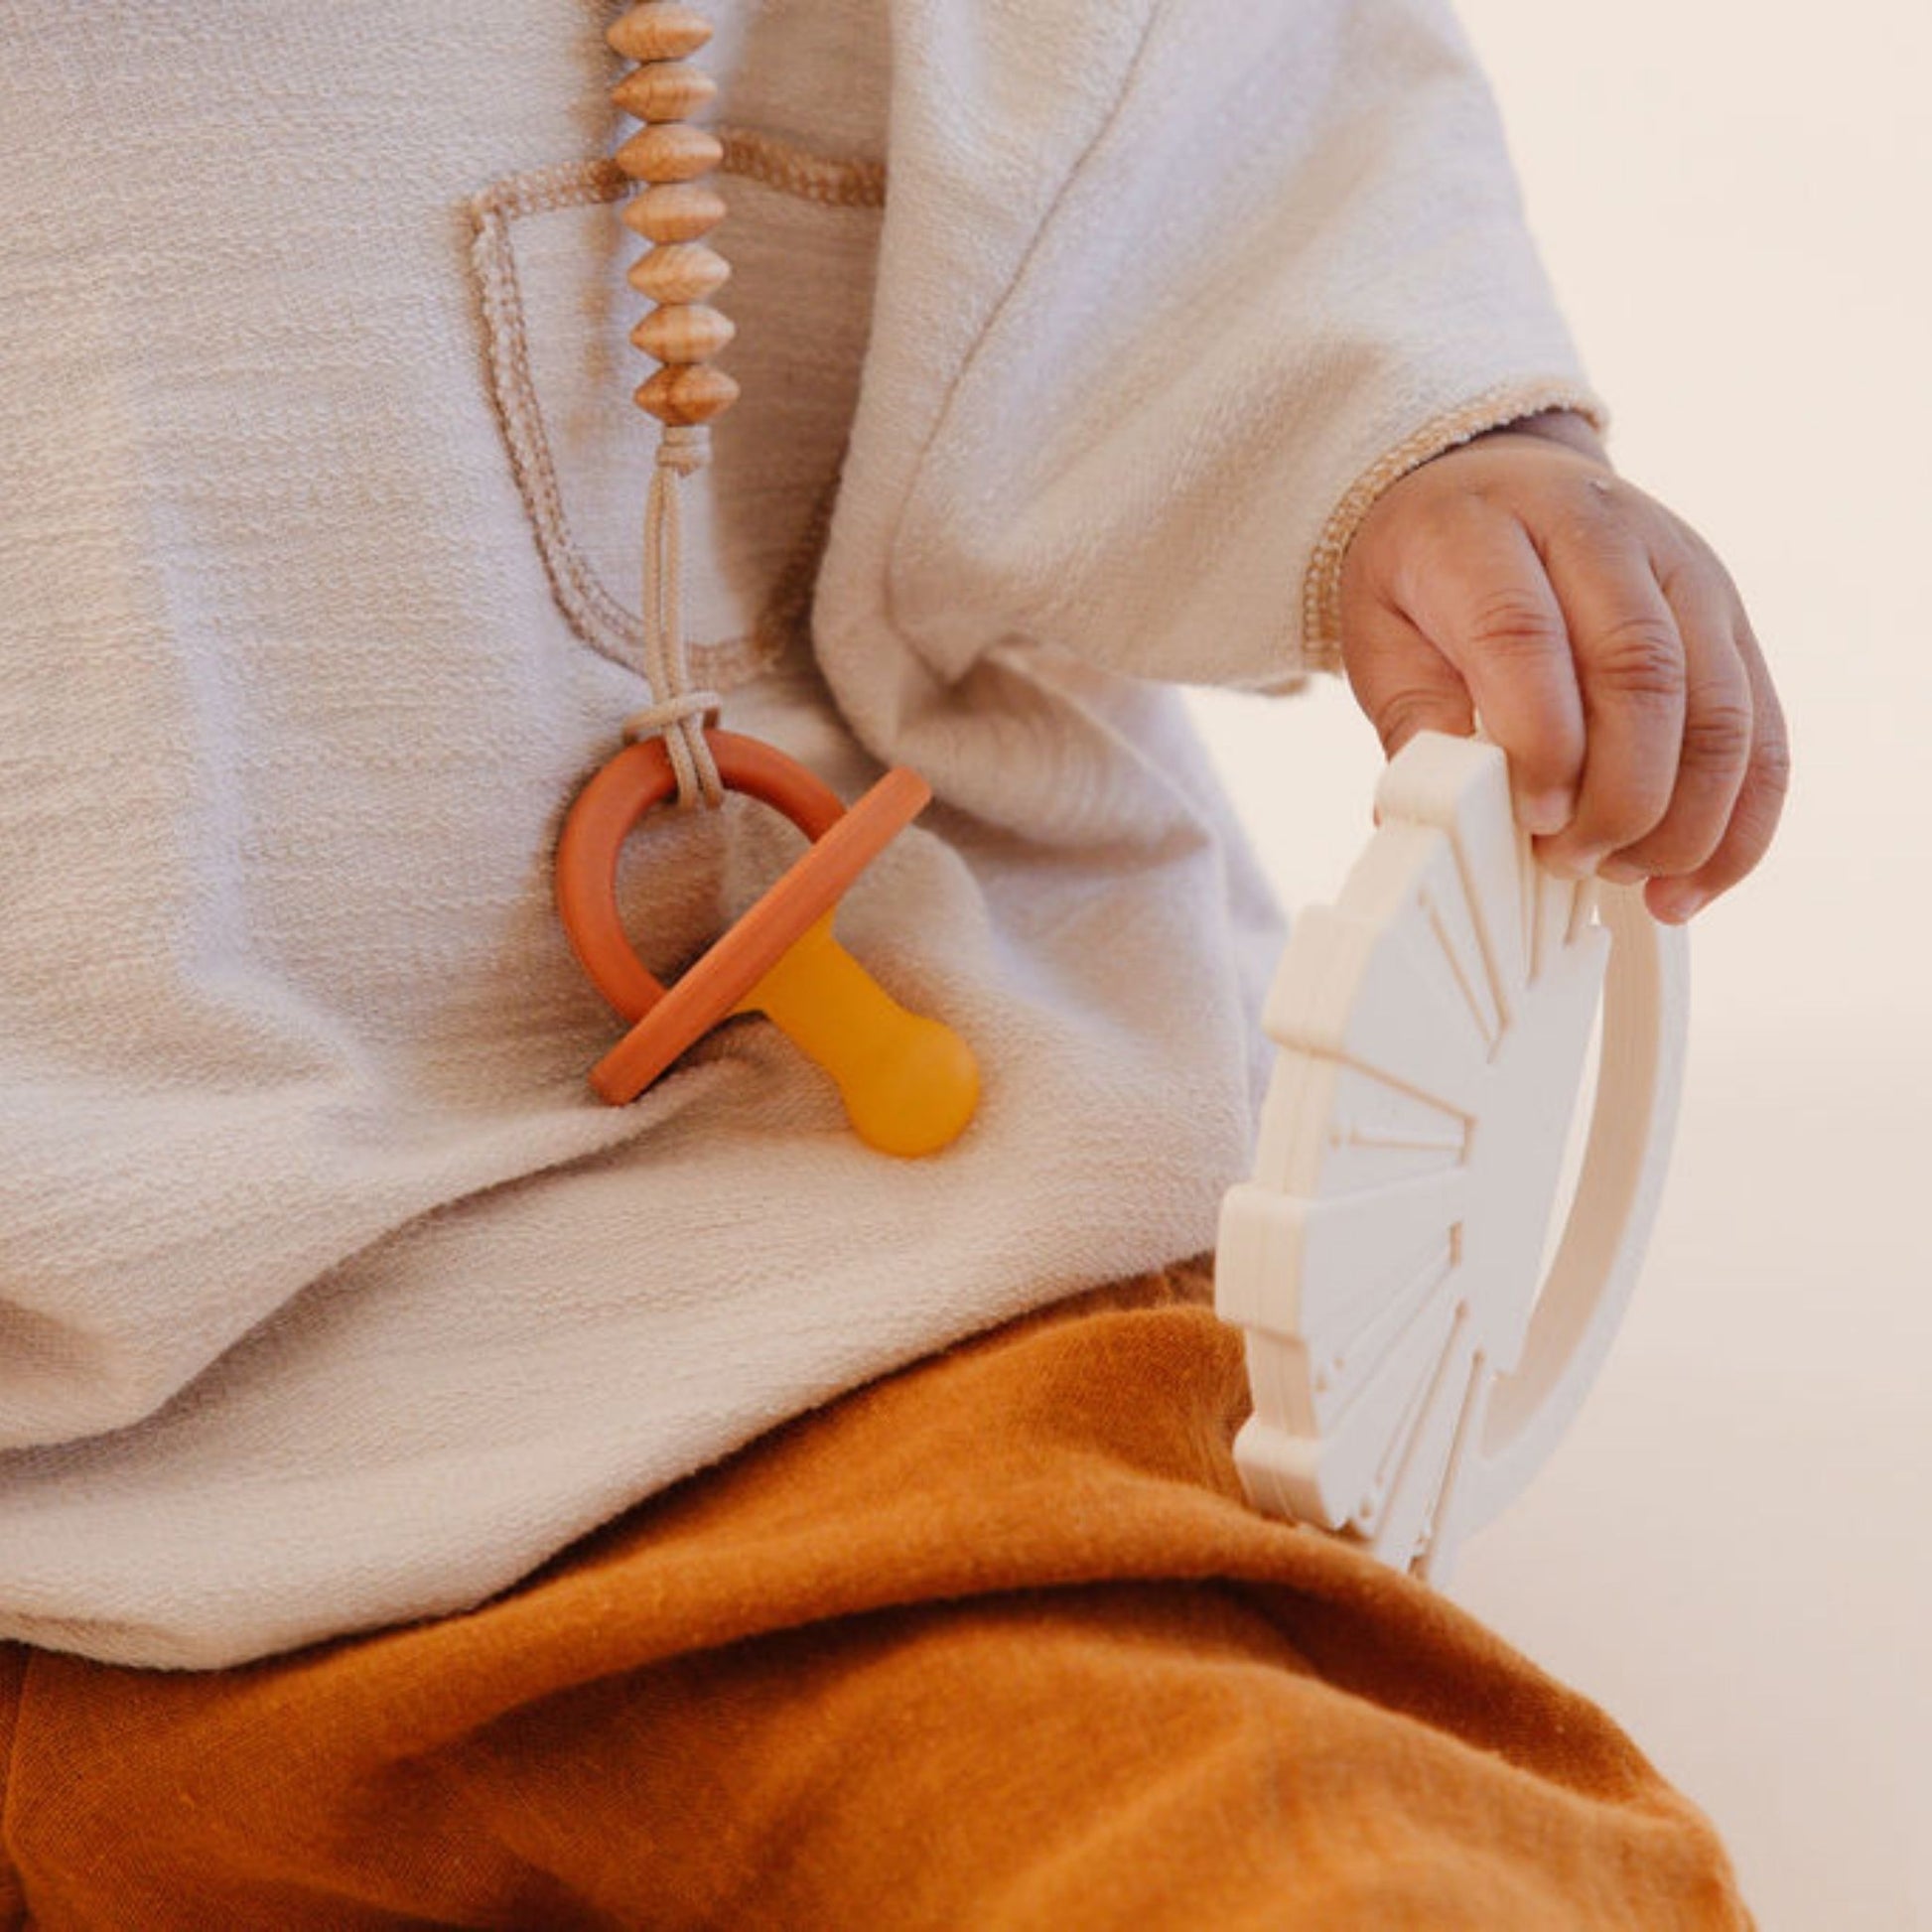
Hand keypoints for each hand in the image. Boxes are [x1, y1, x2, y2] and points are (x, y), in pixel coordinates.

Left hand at [1335, 411, 1789, 922]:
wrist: (1492, 486)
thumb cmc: (1430, 578)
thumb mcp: (1382, 634)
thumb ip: (1415, 719)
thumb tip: (1440, 819)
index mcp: (1491, 532)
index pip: (1527, 635)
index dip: (1539, 739)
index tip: (1533, 818)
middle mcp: (1605, 536)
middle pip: (1644, 672)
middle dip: (1619, 793)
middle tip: (1570, 859)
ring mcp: (1683, 574)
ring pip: (1720, 707)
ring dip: (1686, 817)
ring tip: (1628, 877)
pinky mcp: (1731, 621)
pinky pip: (1763, 730)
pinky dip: (1739, 820)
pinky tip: (1692, 879)